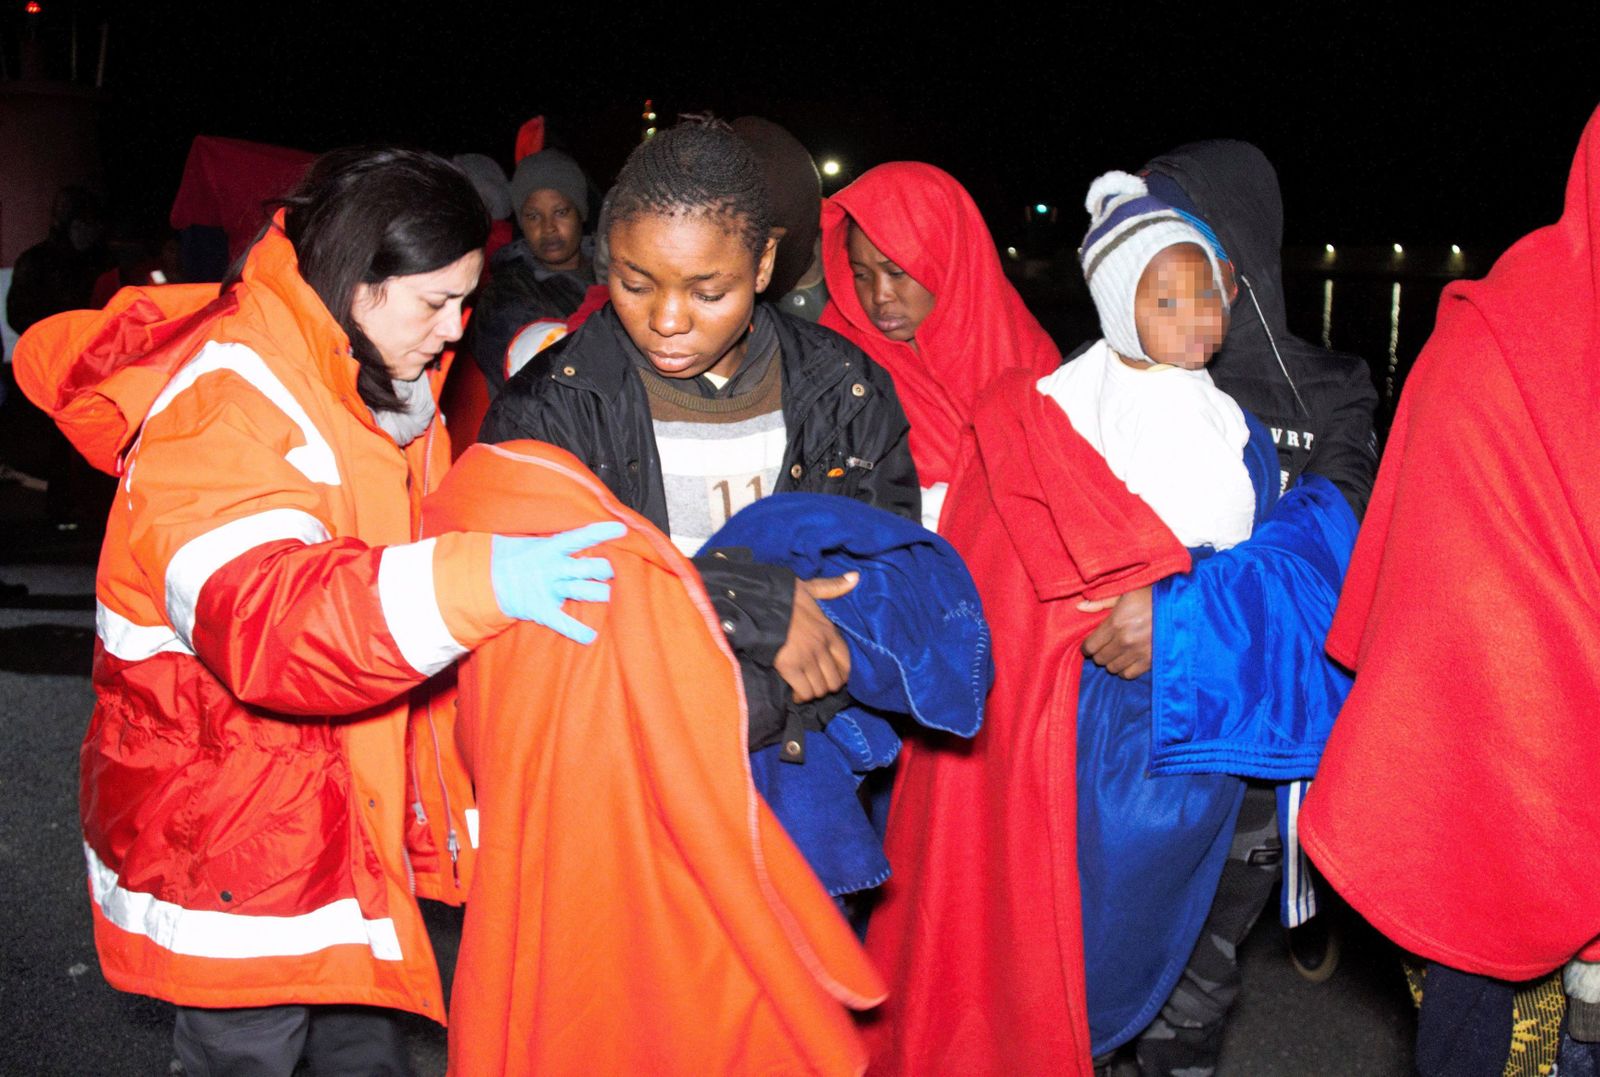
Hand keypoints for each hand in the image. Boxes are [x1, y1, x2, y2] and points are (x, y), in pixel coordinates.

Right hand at [490, 521, 627, 643]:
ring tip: (609, 594)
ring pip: (581, 591)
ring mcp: (547, 589)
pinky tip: (591, 637)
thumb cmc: (515, 557)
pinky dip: (576, 631)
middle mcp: (552, 568)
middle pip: (587, 567)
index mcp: (550, 548)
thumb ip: (560, 543)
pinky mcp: (540, 610)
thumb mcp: (534, 542)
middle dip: (605, 569)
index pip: (580, 537)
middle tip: (616, 570)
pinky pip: (561, 622)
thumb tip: (588, 538)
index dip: (601, 533)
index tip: (622, 530)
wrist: (484, 578)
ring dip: (599, 593)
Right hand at [774, 573, 857, 702]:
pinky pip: (804, 692)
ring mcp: (807, 659)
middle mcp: (822, 647)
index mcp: (829, 630)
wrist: (758, 603)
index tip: (833, 675)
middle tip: (817, 683)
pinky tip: (795, 693)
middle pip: (835, 680)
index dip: (843, 673)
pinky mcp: (790, 668)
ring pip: (820, 689)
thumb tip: (856, 577)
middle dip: (826, 686)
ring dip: (813, 692)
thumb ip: (833, 587)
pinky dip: (800, 696)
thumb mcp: (811, 587)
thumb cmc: (783, 596)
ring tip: (805, 688)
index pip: (847, 661)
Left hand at [1079, 585, 1152, 678]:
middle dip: (1099, 653)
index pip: (1090, 646)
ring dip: (1112, 661)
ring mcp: (1138, 652)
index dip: (1087, 646)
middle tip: (1105, 646)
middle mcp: (1125, 640)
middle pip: (1100, 659)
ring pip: (1113, 668)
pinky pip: (1128, 675)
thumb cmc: (1151, 595)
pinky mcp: (1150, 661)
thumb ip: (1101, 602)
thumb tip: (1080, 607)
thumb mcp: (1125, 592)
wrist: (1180, 605)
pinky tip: (1128, 659)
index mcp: (1116, 623)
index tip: (1091, 644)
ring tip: (1117, 652)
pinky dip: (1125, 669)